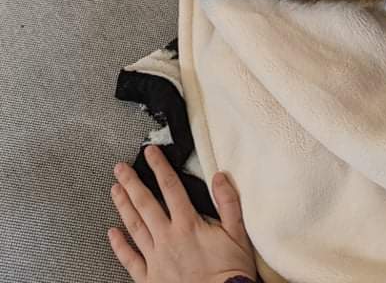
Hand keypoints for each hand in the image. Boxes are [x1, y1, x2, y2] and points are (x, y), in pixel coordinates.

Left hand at [109, 144, 255, 282]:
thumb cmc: (231, 271)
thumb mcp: (237, 233)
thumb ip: (228, 202)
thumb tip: (219, 176)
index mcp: (188, 224)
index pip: (170, 187)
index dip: (159, 167)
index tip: (149, 152)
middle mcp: (168, 238)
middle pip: (145, 204)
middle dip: (132, 183)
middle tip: (120, 168)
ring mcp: (156, 259)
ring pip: (134, 227)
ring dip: (123, 206)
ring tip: (114, 190)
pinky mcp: (150, 279)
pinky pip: (130, 260)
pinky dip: (119, 246)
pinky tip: (112, 233)